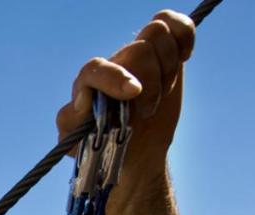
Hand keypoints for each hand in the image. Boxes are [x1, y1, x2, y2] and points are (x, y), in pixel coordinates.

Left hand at [57, 10, 195, 166]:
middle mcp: (114, 65)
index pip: (95, 69)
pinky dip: (184, 32)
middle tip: (147, 111)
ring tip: (162, 93)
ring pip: (156, 31)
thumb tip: (81, 103)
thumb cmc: (102, 147)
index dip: (115, 77)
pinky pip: (173, 23)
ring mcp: (138, 56)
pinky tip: (184, 56)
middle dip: (152, 82)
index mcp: (89, 85)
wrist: (133, 152)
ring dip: (168, 65)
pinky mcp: (163, 53)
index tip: (134, 92)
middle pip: (138, 49)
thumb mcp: (77, 145)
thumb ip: (69, 124)